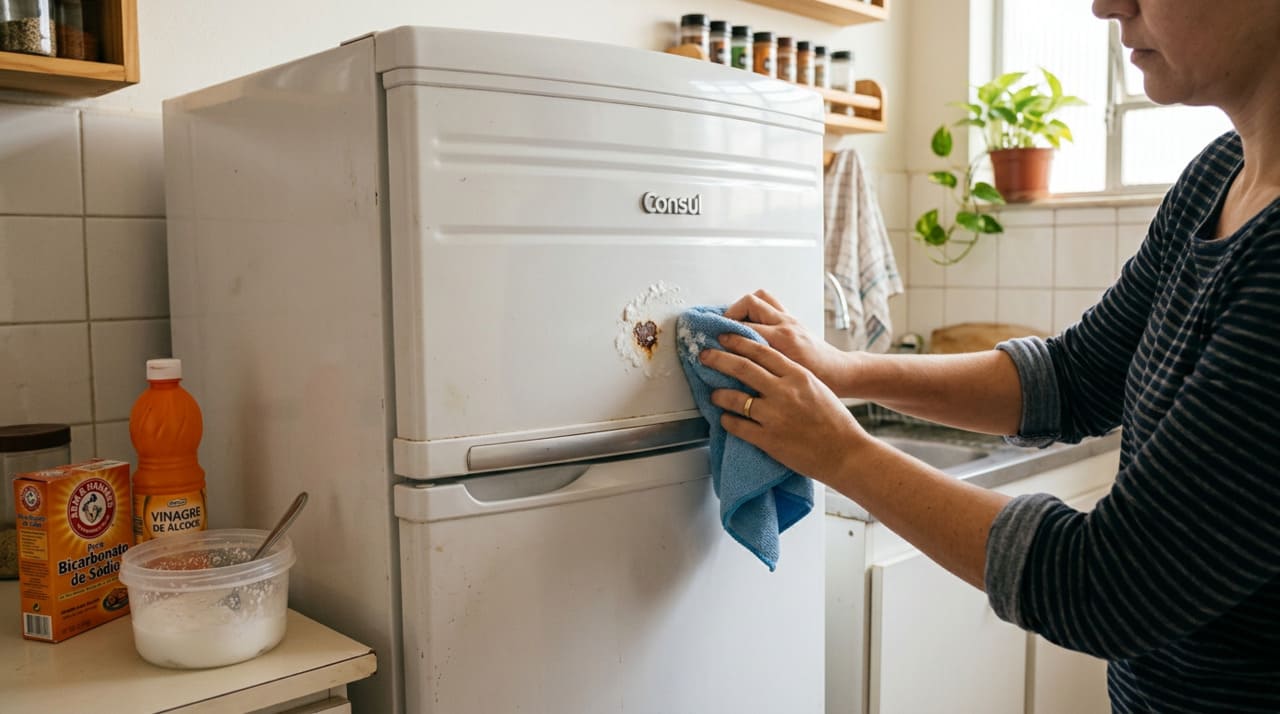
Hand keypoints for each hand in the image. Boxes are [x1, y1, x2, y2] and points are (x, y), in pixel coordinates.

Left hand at [701, 332, 870, 482]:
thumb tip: (768, 367)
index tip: (725, 336)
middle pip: (742, 367)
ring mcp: (774, 416)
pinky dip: (727, 421)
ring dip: (719, 394)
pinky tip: (724, 419)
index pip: (761, 350)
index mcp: (798, 375)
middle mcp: (784, 391)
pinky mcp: (768, 439)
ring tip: (713, 393)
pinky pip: (738, 426)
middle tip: (705, 355)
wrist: (846, 453)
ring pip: (735, 398)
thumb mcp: (816, 387)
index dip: (739, 341)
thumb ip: (793, 375)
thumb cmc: (835, 421)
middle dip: (719, 358)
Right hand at [724, 289, 857, 393]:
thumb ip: (761, 375)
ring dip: (742, 307)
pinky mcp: (791, 318)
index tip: (711, 344)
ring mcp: (789, 318)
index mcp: (783, 340)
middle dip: (730, 315)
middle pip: (749, 304)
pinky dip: (755, 307)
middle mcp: (785, 324)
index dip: (724, 336)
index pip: (745, 328)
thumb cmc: (820, 382)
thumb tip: (734, 375)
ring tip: (732, 324)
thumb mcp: (787, 382)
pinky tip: (748, 322)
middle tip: (719, 332)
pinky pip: (769, 302)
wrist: (842, 374)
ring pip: (759, 298)